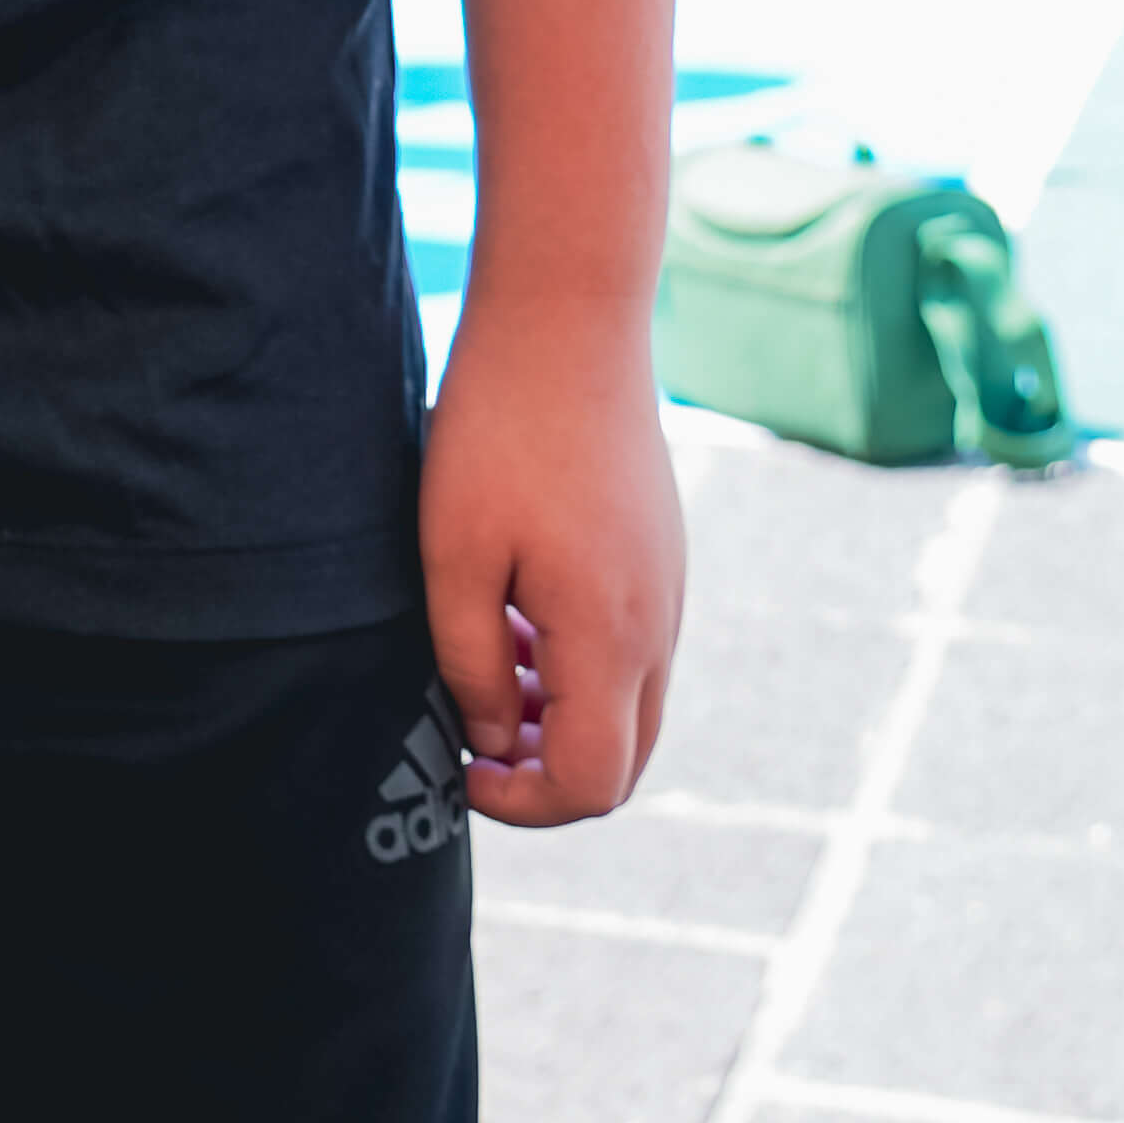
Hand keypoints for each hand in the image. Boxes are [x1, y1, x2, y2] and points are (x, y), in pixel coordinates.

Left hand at [419, 297, 686, 829]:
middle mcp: (657, 626)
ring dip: (562, 718)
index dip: (523, 803)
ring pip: (632, 708)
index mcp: (610, 638)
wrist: (569, 319)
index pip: (591, 783)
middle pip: (623, 760)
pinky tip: (520, 616)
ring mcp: (668, 590)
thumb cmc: (498, 430)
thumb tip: (491, 735)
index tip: (462, 767)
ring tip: (488, 665)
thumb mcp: (455, 555)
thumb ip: (472, 663)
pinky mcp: (662, 556)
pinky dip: (582, 669)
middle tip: (472, 734)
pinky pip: (634, 651)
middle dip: (547, 773)